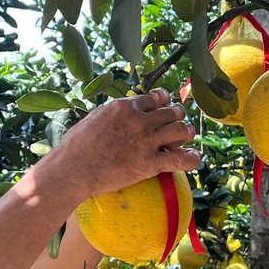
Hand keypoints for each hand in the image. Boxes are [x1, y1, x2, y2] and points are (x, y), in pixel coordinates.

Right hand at [50, 88, 199, 199]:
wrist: (74, 170)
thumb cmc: (76, 145)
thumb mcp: (95, 117)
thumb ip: (115, 113)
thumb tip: (123, 112)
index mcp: (125, 106)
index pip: (155, 98)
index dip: (161, 102)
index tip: (162, 107)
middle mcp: (140, 120)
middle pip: (172, 112)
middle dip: (177, 115)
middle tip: (176, 122)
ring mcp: (147, 142)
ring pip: (181, 130)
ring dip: (186, 132)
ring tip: (185, 136)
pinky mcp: (150, 163)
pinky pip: (181, 159)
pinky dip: (192, 157)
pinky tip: (193, 156)